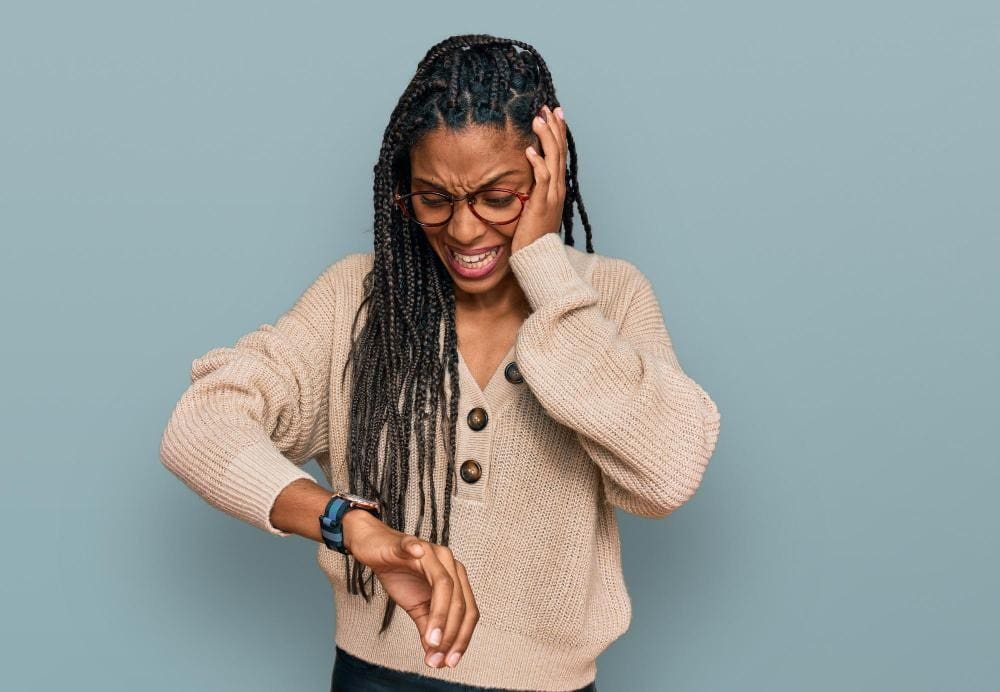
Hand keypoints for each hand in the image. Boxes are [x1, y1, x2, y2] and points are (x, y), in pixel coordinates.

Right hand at [341, 509, 479, 669]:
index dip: (462, 638)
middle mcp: (449, 563)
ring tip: (432, 640)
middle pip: (459, 601)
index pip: (468, 611)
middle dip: (451, 633)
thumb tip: (435, 656)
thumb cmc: (400, 574)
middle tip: (438, 657)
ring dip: (440, 615)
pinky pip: (414, 547)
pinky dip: (416, 552)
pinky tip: (416, 556)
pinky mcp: (408, 543)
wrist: (375, 550)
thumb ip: (428, 628)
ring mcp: (430, 552)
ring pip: (444, 584)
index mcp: (455, 578)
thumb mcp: (416, 606)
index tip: (450, 661)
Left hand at [511, 104, 567, 254]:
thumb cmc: (533, 235)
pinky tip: (530, 149)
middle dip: (554, 127)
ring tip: (538, 118)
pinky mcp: (542, 203)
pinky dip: (537, 163)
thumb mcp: (535, 207)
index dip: (558, 132)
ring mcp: (552, 195)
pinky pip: (542, 179)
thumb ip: (534, 190)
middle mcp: (558, 188)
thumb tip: (525, 177)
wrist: (539, 256)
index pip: (560, 154)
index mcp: (557, 187)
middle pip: (559, 151)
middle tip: (547, 107)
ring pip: (553, 159)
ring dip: (546, 137)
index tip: (554, 113)